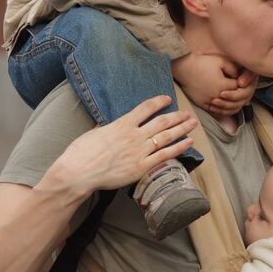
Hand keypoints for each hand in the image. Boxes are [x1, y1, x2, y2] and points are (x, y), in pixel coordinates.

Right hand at [54, 95, 197, 198]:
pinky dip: (178, 148)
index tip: (167, 99)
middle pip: (161, 122)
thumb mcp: (94, 133)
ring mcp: (140, 151)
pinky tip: (189, 143)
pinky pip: (165, 155)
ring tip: (193, 124)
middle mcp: (134, 135)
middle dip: (177, 116)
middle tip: (188, 114)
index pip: (145, 108)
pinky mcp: (142, 167)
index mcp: (122, 124)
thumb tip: (109, 126)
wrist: (79, 172)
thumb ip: (106, 129)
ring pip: (167, 137)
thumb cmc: (81, 153)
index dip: (158, 102)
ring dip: (182, 129)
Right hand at [172, 52, 255, 114]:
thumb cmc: (202, 63)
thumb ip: (234, 69)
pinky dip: (221, 109)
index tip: (241, 79)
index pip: (239, 88)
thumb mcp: (221, 61)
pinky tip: (224, 104)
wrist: (184, 68)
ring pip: (226, 109)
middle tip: (241, 89)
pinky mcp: (202, 104)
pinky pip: (215, 111)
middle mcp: (217, 96)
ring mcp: (209, 102)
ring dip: (232, 104)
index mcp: (223, 86)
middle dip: (239, 94)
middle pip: (235, 100)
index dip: (242, 83)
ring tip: (235, 98)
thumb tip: (241, 76)